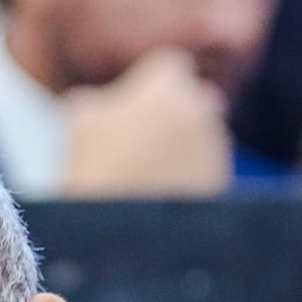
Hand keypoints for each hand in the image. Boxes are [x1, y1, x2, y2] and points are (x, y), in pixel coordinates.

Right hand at [57, 47, 233, 196]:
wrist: (121, 233)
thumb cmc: (96, 168)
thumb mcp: (80, 120)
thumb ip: (97, 99)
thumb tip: (104, 105)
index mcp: (167, 85)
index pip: (169, 68)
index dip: (150, 86)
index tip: (135, 106)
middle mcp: (201, 109)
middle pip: (190, 103)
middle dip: (171, 117)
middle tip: (140, 145)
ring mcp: (216, 148)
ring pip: (201, 138)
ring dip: (181, 150)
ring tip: (146, 180)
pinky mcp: (221, 184)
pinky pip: (206, 172)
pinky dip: (190, 180)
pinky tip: (162, 199)